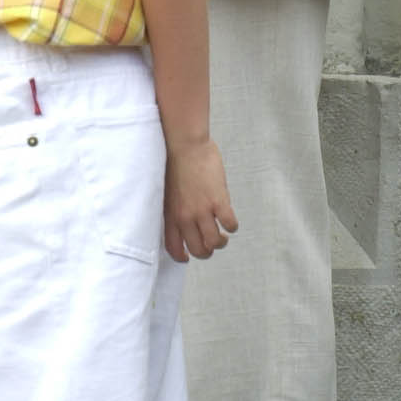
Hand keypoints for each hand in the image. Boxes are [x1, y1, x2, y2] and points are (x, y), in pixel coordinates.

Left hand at [163, 137, 237, 261]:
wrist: (184, 144)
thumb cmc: (175, 162)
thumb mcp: (168, 192)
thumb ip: (175, 209)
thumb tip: (184, 221)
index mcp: (170, 215)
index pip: (173, 248)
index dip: (182, 257)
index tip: (188, 257)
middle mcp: (185, 217)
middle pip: (198, 250)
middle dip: (207, 251)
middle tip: (212, 242)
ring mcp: (202, 210)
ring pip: (215, 242)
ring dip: (221, 241)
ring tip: (223, 234)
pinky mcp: (218, 201)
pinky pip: (230, 225)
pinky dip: (232, 226)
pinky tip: (230, 219)